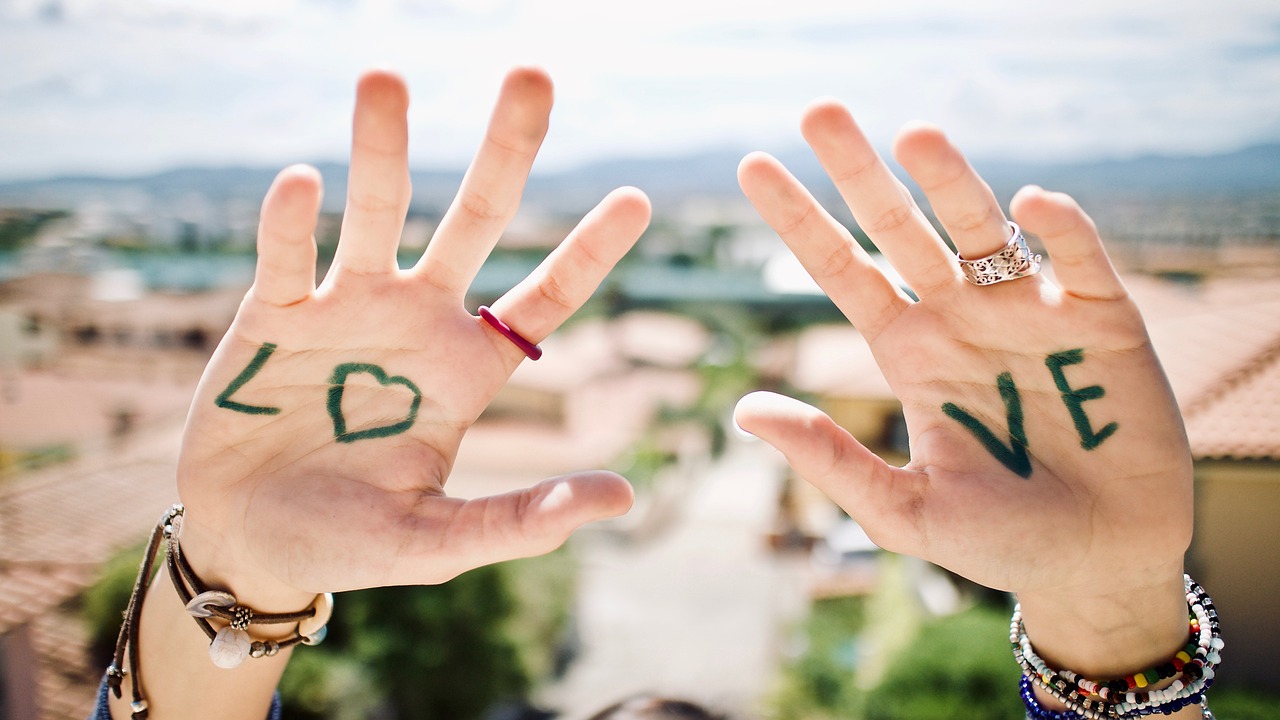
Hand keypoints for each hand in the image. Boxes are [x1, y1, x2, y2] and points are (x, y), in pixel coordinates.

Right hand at [174, 68, 648, 607]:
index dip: (590, 250)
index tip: (640, 198)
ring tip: (385, 79)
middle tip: (534, 75)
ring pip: (376, 213)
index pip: (545, 297)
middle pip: (475, 220)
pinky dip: (290, 222)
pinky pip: (286, 256)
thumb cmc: (351, 542)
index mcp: (469, 368)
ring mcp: (347, 307)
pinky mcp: (273, 314)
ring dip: (381, 149)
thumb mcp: (441, 542)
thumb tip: (622, 499)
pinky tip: (302, 182)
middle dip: (504, 152)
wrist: (251, 542)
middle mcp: (418, 320)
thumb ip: (522, 521)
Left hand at [734, 101, 1192, 678]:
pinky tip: (1033, 205)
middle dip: (860, 173)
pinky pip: (1079, 262)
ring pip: (983, 228)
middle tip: (819, 111)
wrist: (1101, 564)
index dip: (799, 221)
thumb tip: (744, 411)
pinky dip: (1061, 231)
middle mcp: (960, 317)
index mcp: (909, 351)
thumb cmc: (1002, 542)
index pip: (843, 270)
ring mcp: (1029, 313)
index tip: (752, 165)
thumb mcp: (905, 510)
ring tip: (914, 135)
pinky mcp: (1104, 321)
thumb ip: (830, 460)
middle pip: (901, 229)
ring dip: (951, 180)